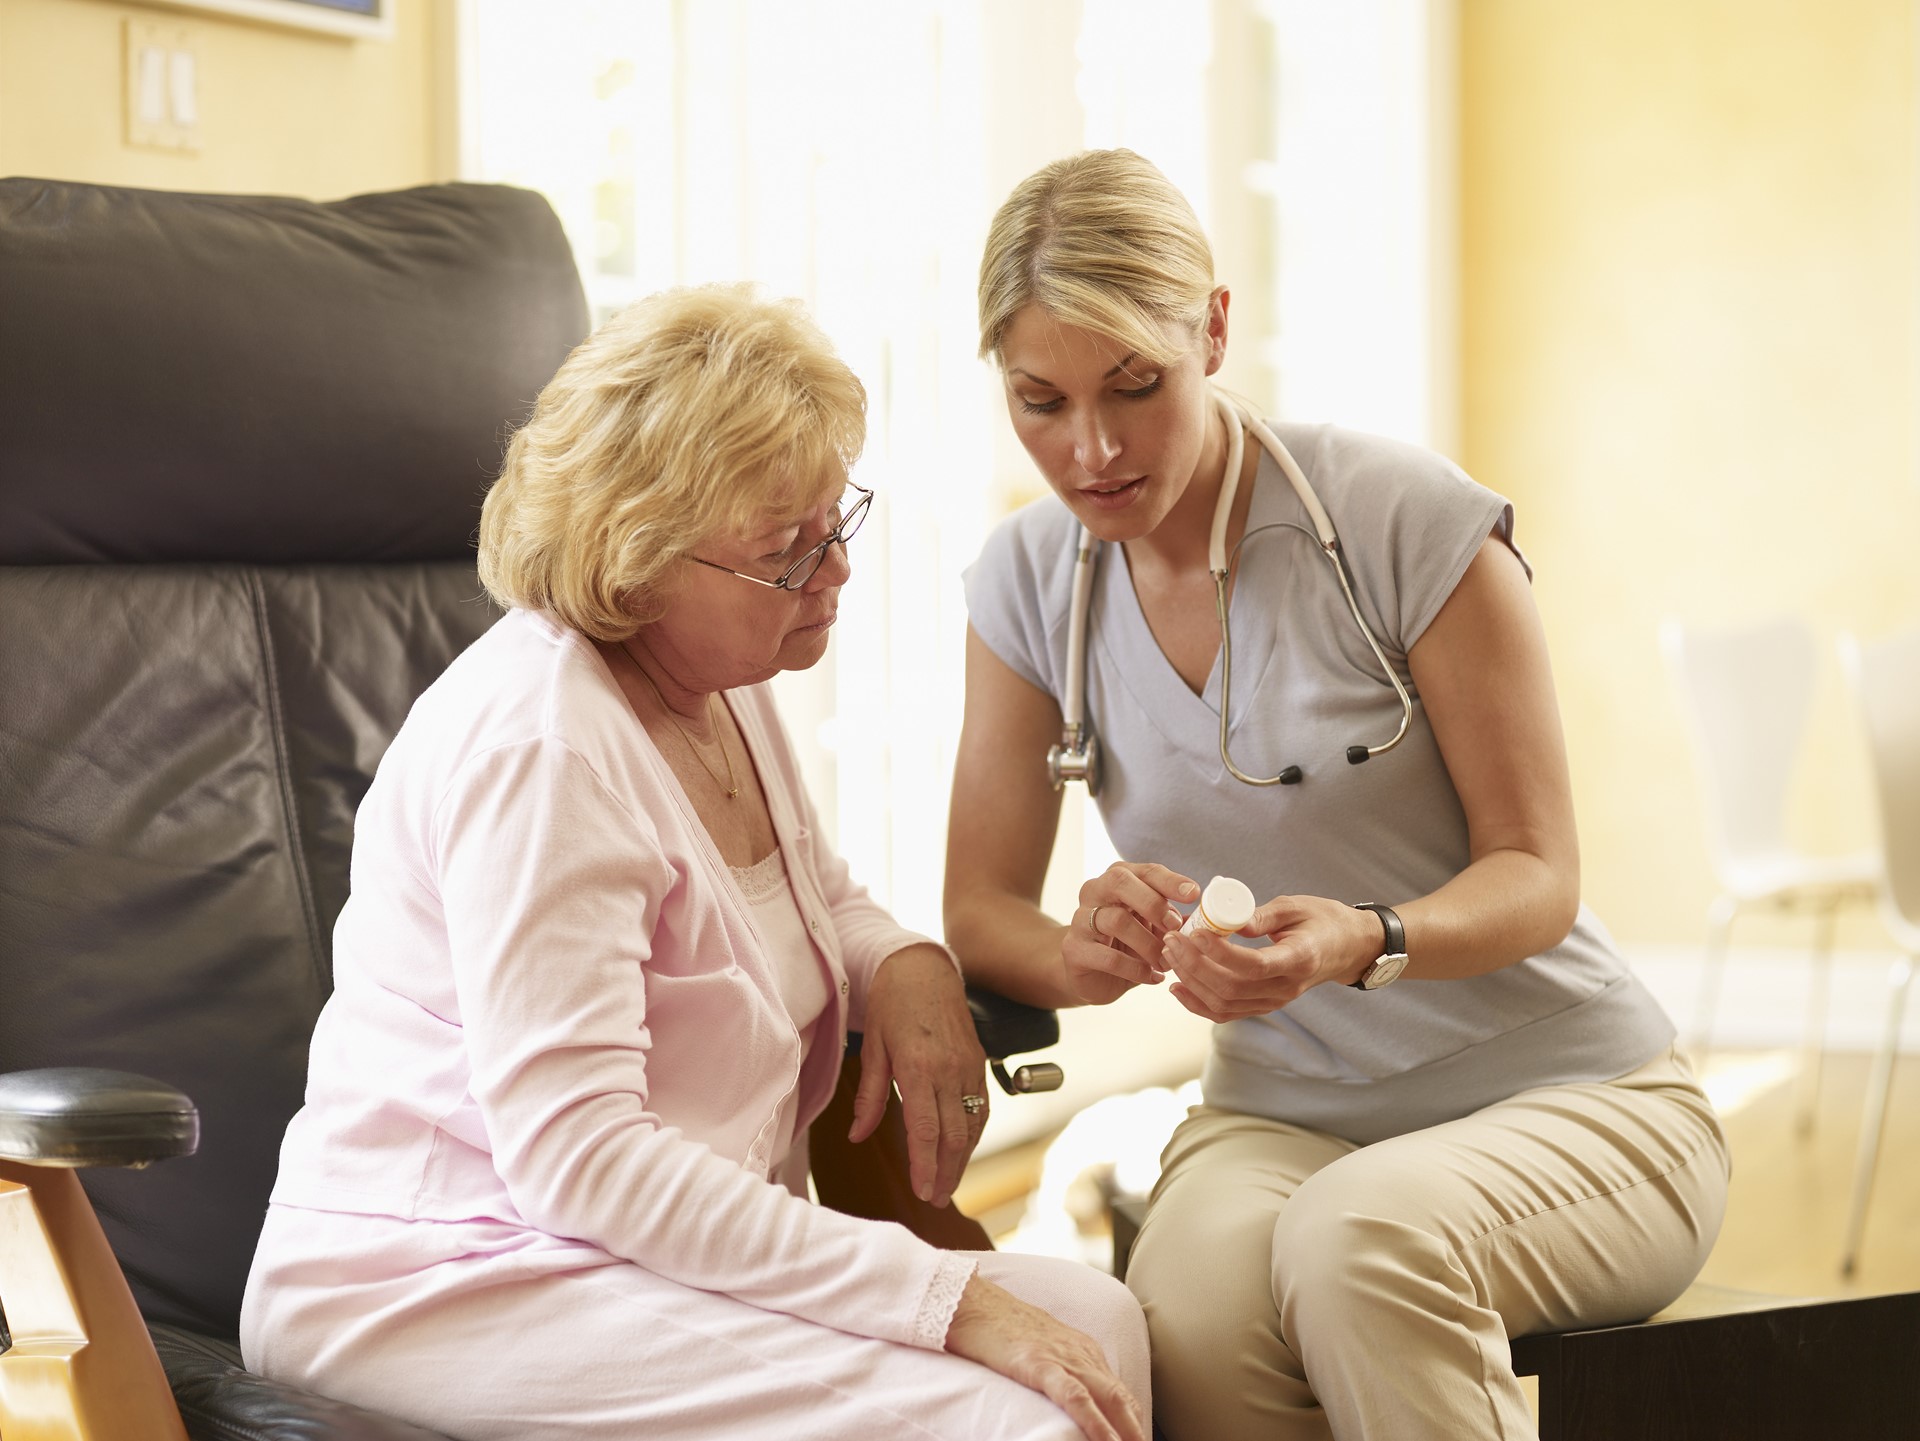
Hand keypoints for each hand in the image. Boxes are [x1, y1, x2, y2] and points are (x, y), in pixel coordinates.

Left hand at [852, 946, 987, 1207]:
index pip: (927, 1130)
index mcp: (920, 1067)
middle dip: (946, 1173)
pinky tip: (963, 1149)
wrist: (924, 967)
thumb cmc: (893, 1003)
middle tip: (935, 1199)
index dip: (926, 1166)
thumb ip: (870, 1096)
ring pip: (972, 1125)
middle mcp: (950, 1070)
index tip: (922, 1191)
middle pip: (954, 1136)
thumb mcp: (873, 1048)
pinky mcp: (978, 1061)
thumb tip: (859, 1135)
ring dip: (962, 1159)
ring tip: (948, 1183)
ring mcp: (969, 1066)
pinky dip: (973, 1133)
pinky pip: (980, 1106)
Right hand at [945, 1273, 1146, 1440]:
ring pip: (1107, 1398)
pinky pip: (1075, 1397)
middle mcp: (1079, 1352)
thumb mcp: (1039, 1348)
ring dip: (1126, 1429)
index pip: (1118, 1390)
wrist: (970, 1301)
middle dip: (1136, 1428)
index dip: (1132, 1419)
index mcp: (1082, 1349)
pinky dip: (1095, 1422)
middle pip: (1121, 1397)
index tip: (1137, 1438)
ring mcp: (1061, 1357)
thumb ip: (1060, 1369)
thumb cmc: (999, 1327)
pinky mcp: (1039, 1364)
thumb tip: (1072, 1398)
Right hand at [1065, 863, 1197, 1003]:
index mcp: (1117, 880)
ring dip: (1149, 944)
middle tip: (1174, 927)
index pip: (1145, 871)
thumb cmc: (1127, 944)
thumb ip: (1172, 919)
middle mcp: (1094, 892)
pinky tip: (1151, 977)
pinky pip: (1108, 957)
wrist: (1089, 973)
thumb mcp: (1152, 927)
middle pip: (1120, 882)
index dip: (1171, 881)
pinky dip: (1136, 969)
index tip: (1194, 894)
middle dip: (1153, 903)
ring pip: (1116, 920)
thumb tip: (1204, 919)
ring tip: (1166, 962)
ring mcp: (1080, 920)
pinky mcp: (1074, 950)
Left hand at [1160, 893, 1378, 1021]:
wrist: (1346, 948)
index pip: (1254, 965)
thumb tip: (1228, 921)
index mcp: (1299, 959)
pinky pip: (1227, 1014)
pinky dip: (1198, 1004)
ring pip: (1225, 1004)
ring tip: (1171, 954)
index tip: (1196, 932)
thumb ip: (1262, 915)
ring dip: (1191, 982)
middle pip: (1232, 987)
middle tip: (1172, 939)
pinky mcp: (1264, 1005)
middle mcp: (1287, 987)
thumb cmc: (1321, 920)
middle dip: (1195, 965)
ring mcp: (1275, 1001)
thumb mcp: (1295, 906)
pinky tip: (1178, 986)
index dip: (1220, 953)